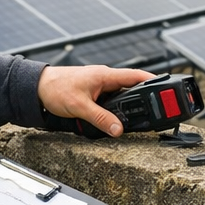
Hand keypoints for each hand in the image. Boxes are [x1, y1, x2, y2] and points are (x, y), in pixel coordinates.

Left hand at [37, 65, 155, 137]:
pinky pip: (110, 102)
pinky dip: (114, 110)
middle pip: (131, 88)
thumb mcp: (79, 106)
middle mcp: (104, 78)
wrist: (37, 87)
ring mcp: (99, 86)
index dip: (153, 80)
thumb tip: (118, 129)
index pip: (136, 76)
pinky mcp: (93, 93)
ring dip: (126, 107)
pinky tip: (113, 119)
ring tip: (131, 119)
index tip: (167, 87)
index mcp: (105, 75)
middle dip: (143, 99)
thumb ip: (100, 118)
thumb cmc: (55, 88)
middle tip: (154, 111)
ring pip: (120, 97)